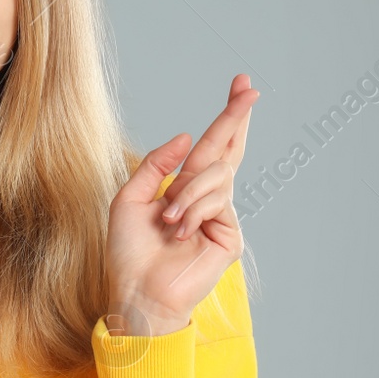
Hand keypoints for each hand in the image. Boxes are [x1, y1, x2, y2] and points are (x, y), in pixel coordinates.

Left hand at [104, 74, 258, 336]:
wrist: (136, 291)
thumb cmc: (129, 251)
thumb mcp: (129, 198)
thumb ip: (155, 165)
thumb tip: (186, 136)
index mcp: (183, 186)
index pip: (212, 146)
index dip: (228, 117)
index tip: (242, 86)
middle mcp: (206, 197)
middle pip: (228, 148)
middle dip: (236, 116)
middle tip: (249, 87)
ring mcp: (220, 215)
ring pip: (215, 176)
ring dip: (186, 194)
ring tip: (168, 221)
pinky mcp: (229, 235)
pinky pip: (216, 202)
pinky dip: (192, 212)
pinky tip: (178, 233)